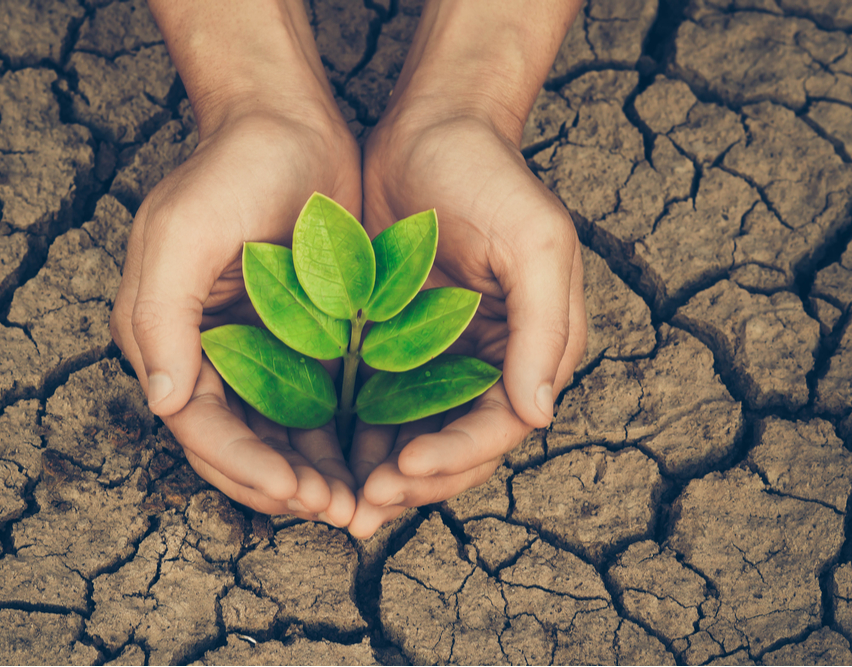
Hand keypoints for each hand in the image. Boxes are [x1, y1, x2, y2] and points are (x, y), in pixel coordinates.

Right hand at [110, 107, 361, 524]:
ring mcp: (256, 352)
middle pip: (239, 446)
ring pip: (280, 437)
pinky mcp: (302, 341)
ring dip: (315, 476)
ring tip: (360, 503)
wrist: (287, 123)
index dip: (244, 467)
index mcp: (167, 340)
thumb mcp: (182, 232)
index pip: (200, 428)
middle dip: (283, 486)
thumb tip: (164, 405)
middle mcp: (207, 357)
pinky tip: (371, 460)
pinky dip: (338, 439)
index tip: (295, 493)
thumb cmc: (229, 170)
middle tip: (339, 513)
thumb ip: (162, 318)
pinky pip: (316, 406)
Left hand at [348, 110, 586, 537]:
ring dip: (380, 474)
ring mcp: (437, 357)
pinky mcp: (392, 344)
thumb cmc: (489, 177)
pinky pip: (374, 403)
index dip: (455, 457)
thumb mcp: (535, 242)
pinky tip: (322, 456)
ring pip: (412, 436)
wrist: (429, 129)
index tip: (405, 469)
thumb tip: (539, 415)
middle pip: (456, 446)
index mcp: (533, 349)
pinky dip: (354, 435)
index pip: (499, 427)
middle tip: (364, 506)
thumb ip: (545, 329)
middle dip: (413, 480)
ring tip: (339, 503)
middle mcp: (488, 364)